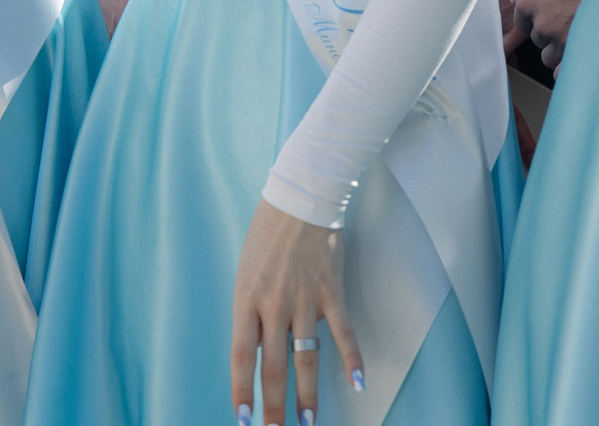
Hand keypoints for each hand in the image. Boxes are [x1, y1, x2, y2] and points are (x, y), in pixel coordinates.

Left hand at [229, 202, 363, 425]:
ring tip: (307, 424)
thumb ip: (251, 306)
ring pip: (307, 359)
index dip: (242, 390)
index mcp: (246, 298)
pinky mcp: (332, 292)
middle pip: (273, 367)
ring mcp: (305, 300)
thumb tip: (257, 343)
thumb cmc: (268, 230)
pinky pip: (344, 334)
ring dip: (308, 395)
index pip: (242, 356)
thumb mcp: (246, 269)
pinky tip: (357, 382)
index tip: (242, 419)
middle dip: (273, 406)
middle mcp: (274, 305)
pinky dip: (352, 359)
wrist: (301, 195)